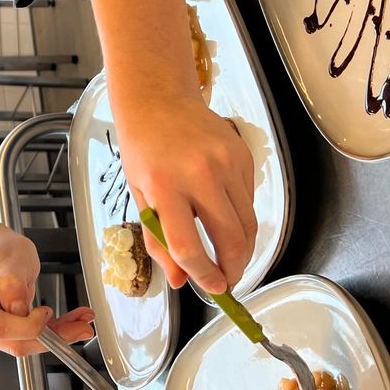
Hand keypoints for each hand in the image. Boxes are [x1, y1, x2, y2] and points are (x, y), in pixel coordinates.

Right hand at [0, 234, 94, 356]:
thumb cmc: (2, 251)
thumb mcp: (13, 256)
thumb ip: (13, 281)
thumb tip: (16, 308)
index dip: (28, 326)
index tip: (47, 312)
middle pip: (13, 343)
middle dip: (51, 338)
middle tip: (81, 327)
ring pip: (23, 346)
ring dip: (55, 337)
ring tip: (79, 322)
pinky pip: (25, 342)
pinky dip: (49, 335)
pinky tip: (66, 324)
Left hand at [113, 92, 256, 294]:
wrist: (159, 101)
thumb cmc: (144, 149)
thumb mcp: (139, 196)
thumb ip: (158, 241)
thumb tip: (180, 279)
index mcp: (164, 186)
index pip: (188, 246)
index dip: (204, 276)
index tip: (212, 288)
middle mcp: (199, 173)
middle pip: (231, 238)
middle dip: (234, 269)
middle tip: (229, 280)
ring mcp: (226, 163)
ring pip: (249, 223)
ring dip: (244, 248)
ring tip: (231, 259)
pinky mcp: (243, 156)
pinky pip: (250, 200)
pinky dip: (243, 218)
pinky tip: (227, 217)